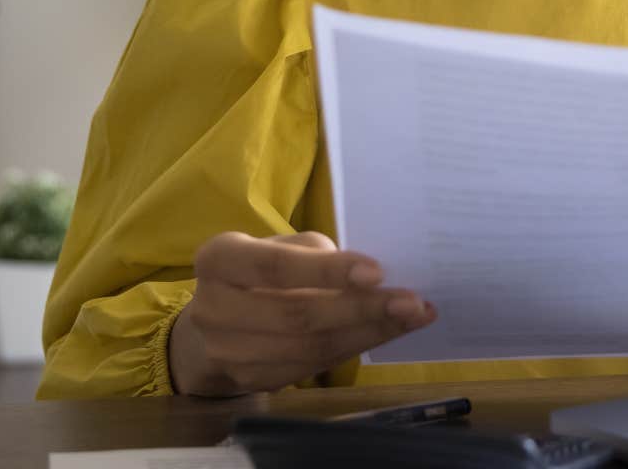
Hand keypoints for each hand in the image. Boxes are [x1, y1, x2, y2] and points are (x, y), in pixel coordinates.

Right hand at [167, 230, 435, 394]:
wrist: (216, 326)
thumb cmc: (259, 272)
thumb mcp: (280, 246)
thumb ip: (314, 255)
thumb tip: (370, 279)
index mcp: (219, 260)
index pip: (275, 267)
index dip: (327, 271)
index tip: (377, 272)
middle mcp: (214, 308)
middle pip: (298, 314)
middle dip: (362, 309)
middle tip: (411, 302)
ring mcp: (229, 353)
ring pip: (310, 348)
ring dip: (369, 333)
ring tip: (413, 317)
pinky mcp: (251, 381)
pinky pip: (313, 367)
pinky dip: (355, 348)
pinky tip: (387, 333)